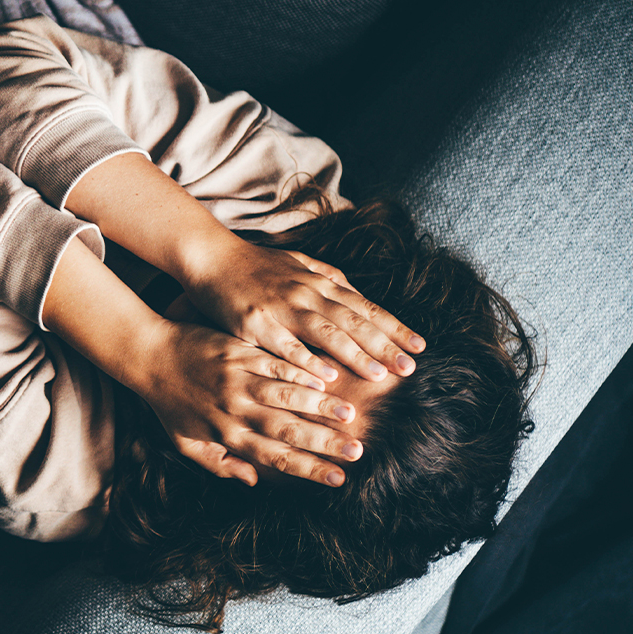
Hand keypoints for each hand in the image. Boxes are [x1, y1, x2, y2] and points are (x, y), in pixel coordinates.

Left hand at [135, 320, 364, 486]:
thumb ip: (221, 464)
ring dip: (319, 407)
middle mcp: (235, 411)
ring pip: (285, 396)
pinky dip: (298, 372)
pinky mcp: (236, 353)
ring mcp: (237, 381)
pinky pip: (273, 365)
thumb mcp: (186, 443)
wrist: (149, 356)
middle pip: (286, 430)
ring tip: (349, 414)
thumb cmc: (169, 403)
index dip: (308, 469)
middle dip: (324, 442)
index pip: (274, 458)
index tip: (339, 479)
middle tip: (358, 450)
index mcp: (226, 436)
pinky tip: (323, 378)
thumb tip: (254, 481)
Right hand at [182, 239, 424, 383]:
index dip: (394, 327)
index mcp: (319, 282)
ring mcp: (281, 307)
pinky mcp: (256, 322)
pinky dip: (307, 360)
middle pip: (353, 322)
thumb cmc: (257, 265)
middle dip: (384, 346)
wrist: (212, 257)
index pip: (365, 307)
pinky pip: (285, 345)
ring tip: (379, 376)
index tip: (420, 347)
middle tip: (410, 369)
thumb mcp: (299, 264)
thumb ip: (329, 280)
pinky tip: (325, 376)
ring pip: (326, 333)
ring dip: (355, 355)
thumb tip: (359, 294)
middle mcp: (306, 293)